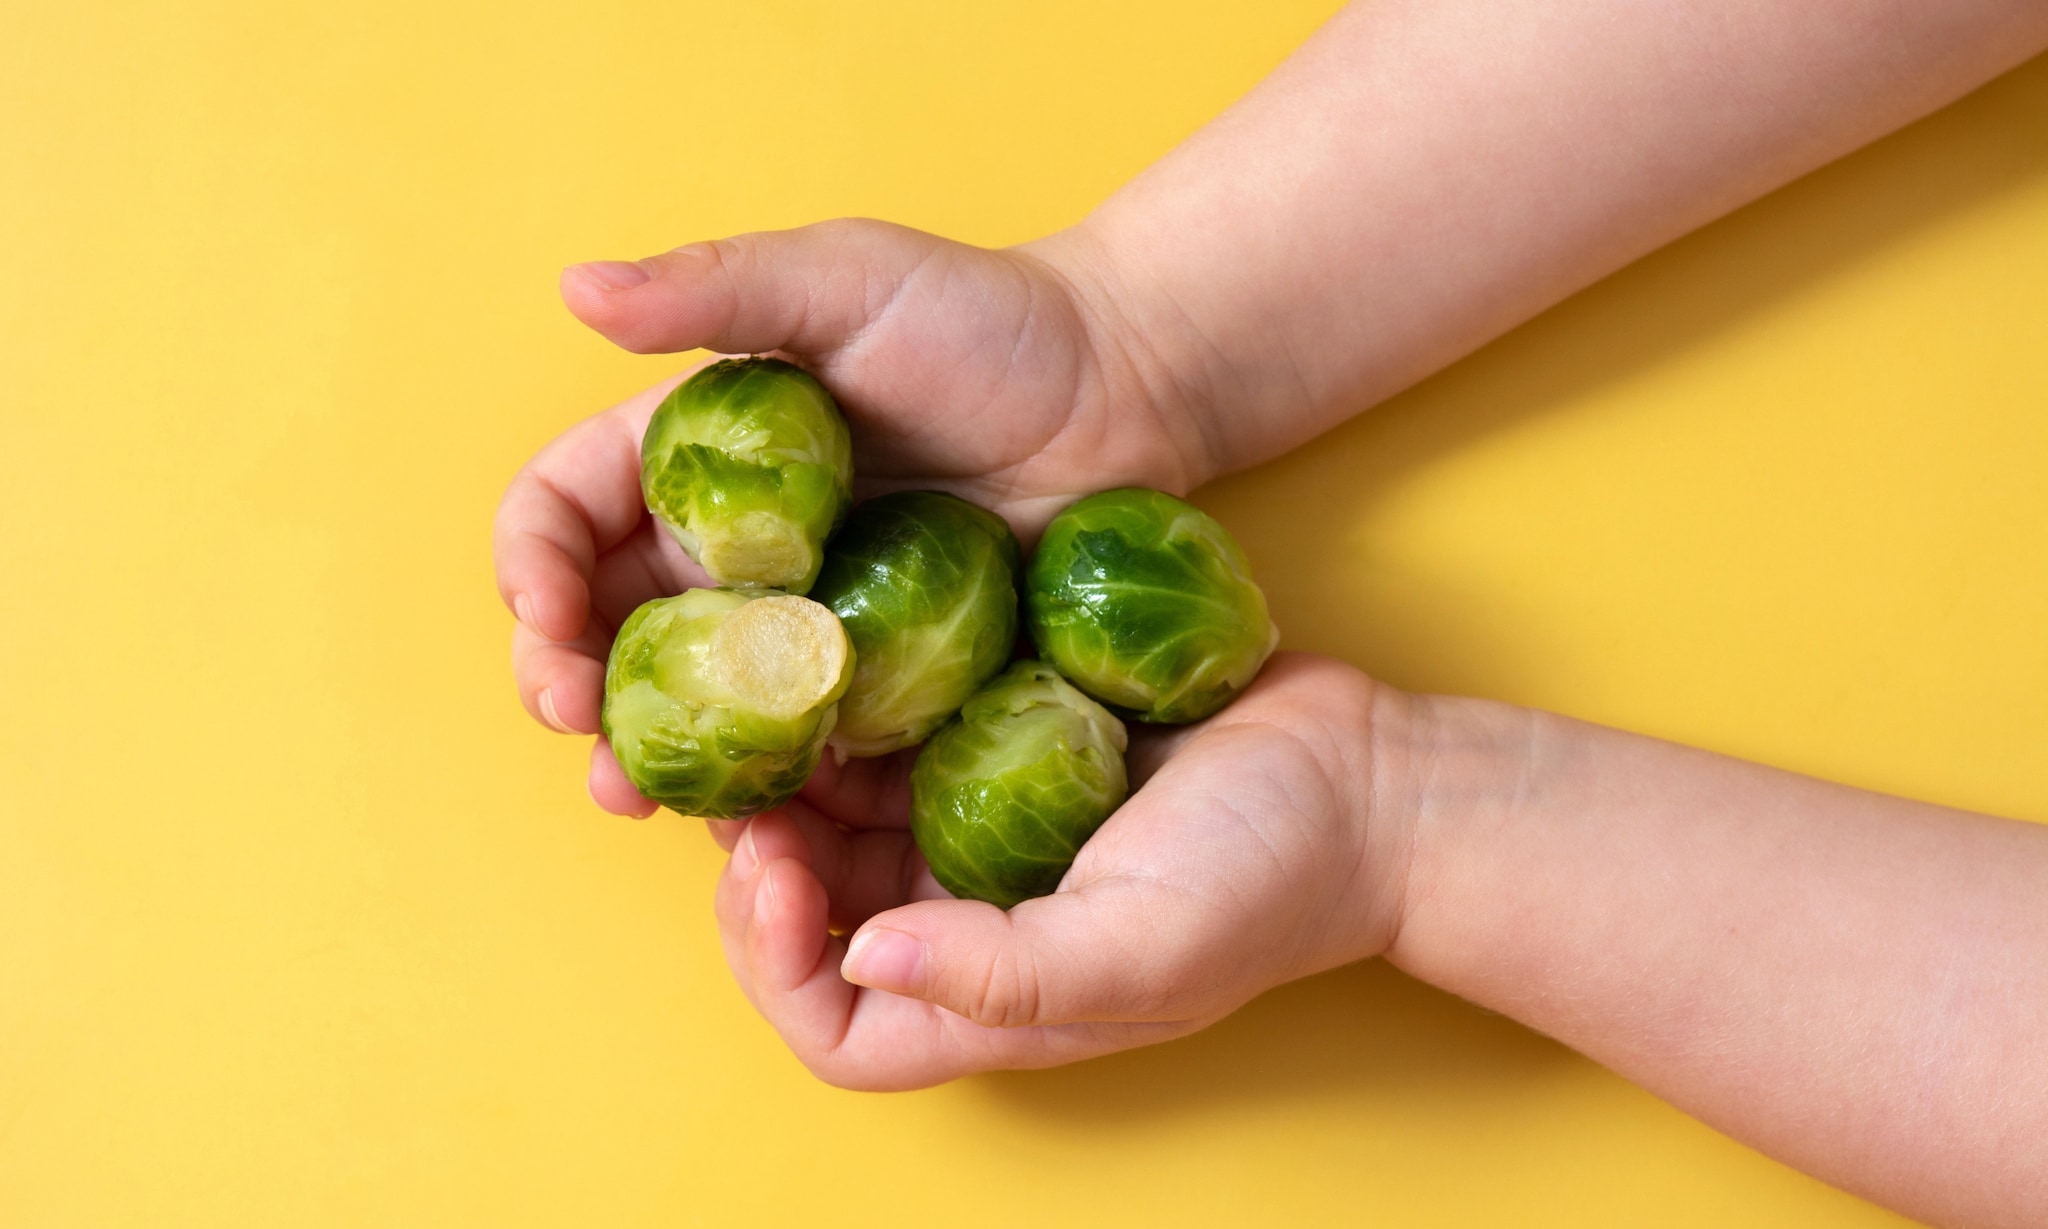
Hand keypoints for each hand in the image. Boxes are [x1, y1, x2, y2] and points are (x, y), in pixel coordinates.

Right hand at [492, 219, 1206, 812]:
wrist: (1129, 393)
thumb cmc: (987, 320)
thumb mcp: (847, 280)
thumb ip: (714, 287)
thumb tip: (575, 287)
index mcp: (694, 463)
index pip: (566, 518)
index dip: (532, 569)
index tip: (547, 618)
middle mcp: (730, 557)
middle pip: (607, 636)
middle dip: (570, 691)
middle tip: (585, 738)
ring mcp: (801, 636)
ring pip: (693, 716)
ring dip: (652, 763)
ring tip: (643, 800)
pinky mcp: (876, 695)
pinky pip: (802, 755)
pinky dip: (767, 795)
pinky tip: (763, 824)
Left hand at [710, 655, 1415, 1089]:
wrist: (1364, 773)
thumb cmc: (1271, 876)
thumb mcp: (1148, 946)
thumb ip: (1008, 973)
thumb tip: (863, 955)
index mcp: (995, 997)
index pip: (839, 1027)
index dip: (776, 970)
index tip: (773, 876)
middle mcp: (973, 922)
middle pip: (816, 920)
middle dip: (763, 866)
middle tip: (748, 789)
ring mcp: (984, 832)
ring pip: (844, 823)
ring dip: (795, 783)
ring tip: (774, 716)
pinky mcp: (1005, 746)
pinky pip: (902, 739)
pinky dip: (857, 717)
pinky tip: (839, 663)